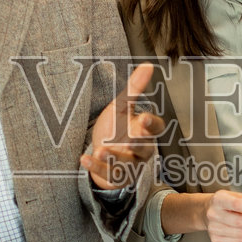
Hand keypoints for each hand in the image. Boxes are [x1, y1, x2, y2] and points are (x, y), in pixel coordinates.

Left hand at [81, 62, 163, 189]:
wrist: (103, 153)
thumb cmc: (117, 127)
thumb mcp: (122, 106)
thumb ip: (135, 88)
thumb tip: (148, 65)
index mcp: (145, 131)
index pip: (156, 128)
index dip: (151, 124)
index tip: (144, 118)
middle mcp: (141, 149)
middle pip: (144, 148)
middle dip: (138, 144)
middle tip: (131, 138)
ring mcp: (129, 164)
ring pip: (126, 163)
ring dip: (114, 157)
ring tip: (102, 150)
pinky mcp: (115, 176)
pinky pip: (107, 174)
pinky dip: (96, 167)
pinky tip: (85, 159)